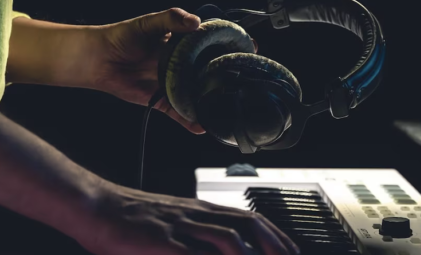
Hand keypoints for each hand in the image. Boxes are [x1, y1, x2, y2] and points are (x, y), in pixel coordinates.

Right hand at [72, 182, 299, 254]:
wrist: (96, 205)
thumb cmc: (132, 217)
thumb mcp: (172, 222)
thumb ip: (197, 234)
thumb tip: (224, 246)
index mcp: (201, 210)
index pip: (249, 218)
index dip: (274, 234)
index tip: (289, 250)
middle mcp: (197, 214)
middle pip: (248, 224)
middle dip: (275, 243)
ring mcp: (181, 227)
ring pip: (228, 238)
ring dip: (251, 253)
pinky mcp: (163, 242)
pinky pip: (194, 254)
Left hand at [89, 8, 256, 133]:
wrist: (98, 59)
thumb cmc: (122, 36)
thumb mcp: (149, 23)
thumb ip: (172, 20)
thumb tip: (195, 22)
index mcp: (185, 42)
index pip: (215, 43)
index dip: (233, 46)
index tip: (250, 48)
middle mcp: (183, 63)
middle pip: (211, 71)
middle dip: (228, 76)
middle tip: (245, 81)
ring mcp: (174, 82)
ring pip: (198, 94)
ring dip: (211, 101)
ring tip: (228, 108)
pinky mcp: (161, 99)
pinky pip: (179, 112)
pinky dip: (190, 121)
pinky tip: (202, 127)